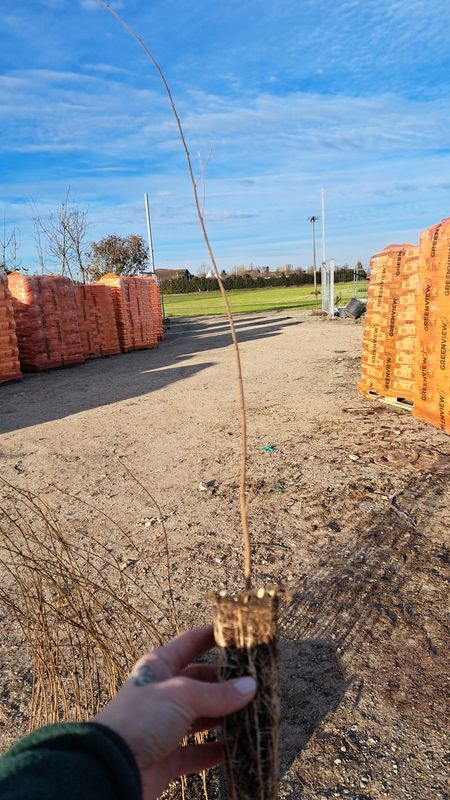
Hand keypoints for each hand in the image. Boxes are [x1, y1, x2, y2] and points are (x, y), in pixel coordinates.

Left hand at [94, 625, 255, 798]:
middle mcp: (162, 694)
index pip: (190, 643)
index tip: (237, 631)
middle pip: (200, 682)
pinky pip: (199, 752)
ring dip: (226, 717)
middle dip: (226, 682)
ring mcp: (165, 726)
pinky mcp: (169, 757)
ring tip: (255, 712)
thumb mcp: (181, 696)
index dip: (211, 635)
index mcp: (158, 667)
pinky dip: (217, 751)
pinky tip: (238, 748)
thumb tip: (250, 686)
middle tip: (257, 680)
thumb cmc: (140, 720)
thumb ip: (217, 694)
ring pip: (202, 717)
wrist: (111, 768)